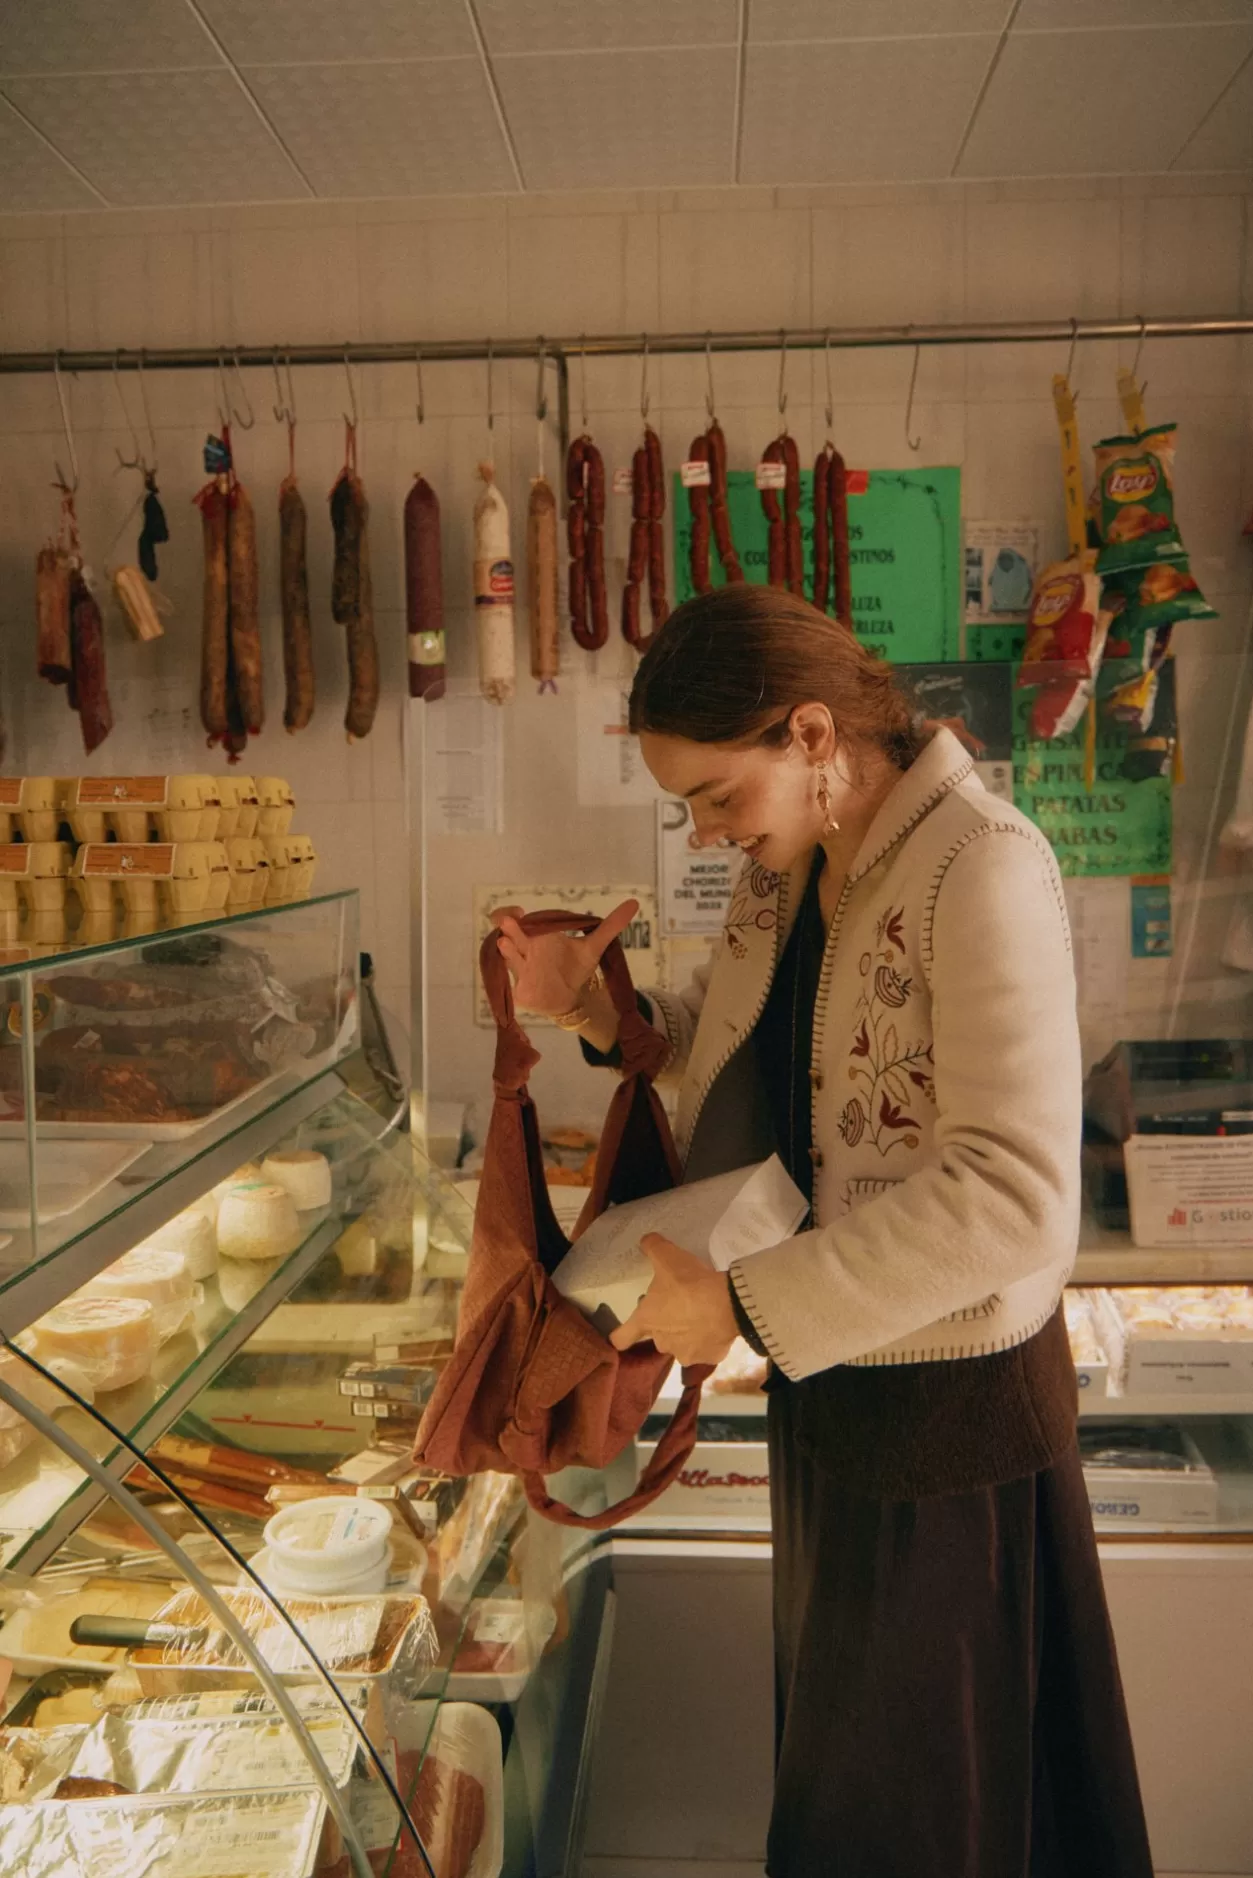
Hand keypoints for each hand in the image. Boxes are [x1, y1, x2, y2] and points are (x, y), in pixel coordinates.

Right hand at [489, 899, 638, 1018]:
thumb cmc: (574, 968)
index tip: (518, 911)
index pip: (515, 920)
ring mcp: (522, 971)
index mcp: (538, 936)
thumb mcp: (593, 947)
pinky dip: (515, 985)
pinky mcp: (523, 992)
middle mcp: (525, 951)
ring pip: (510, 959)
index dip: (509, 913)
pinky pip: (514, 987)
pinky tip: (517, 982)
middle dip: (510, 928)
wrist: (571, 997)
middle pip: (511, 936)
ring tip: (505, 943)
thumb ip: (611, 926)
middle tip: (509, 920)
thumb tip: (634, 903)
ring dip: (508, 952)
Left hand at [609, 1234, 739, 1369]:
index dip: (620, 1334)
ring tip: (702, 1314)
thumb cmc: (688, 1283)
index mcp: (647, 1320)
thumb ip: (652, 1246)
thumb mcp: (667, 1256)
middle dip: (665, 1323)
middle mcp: (662, 1342)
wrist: (727, 1304)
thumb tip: (646, 1241)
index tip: (624, 1330)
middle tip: (679, 1304)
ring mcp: (686, 1353)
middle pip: (657, 1336)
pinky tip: (717, 1324)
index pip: (621, 1338)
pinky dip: (710, 1339)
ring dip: (688, 1333)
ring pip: (682, 1344)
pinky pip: (706, 1349)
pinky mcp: (710, 1357)